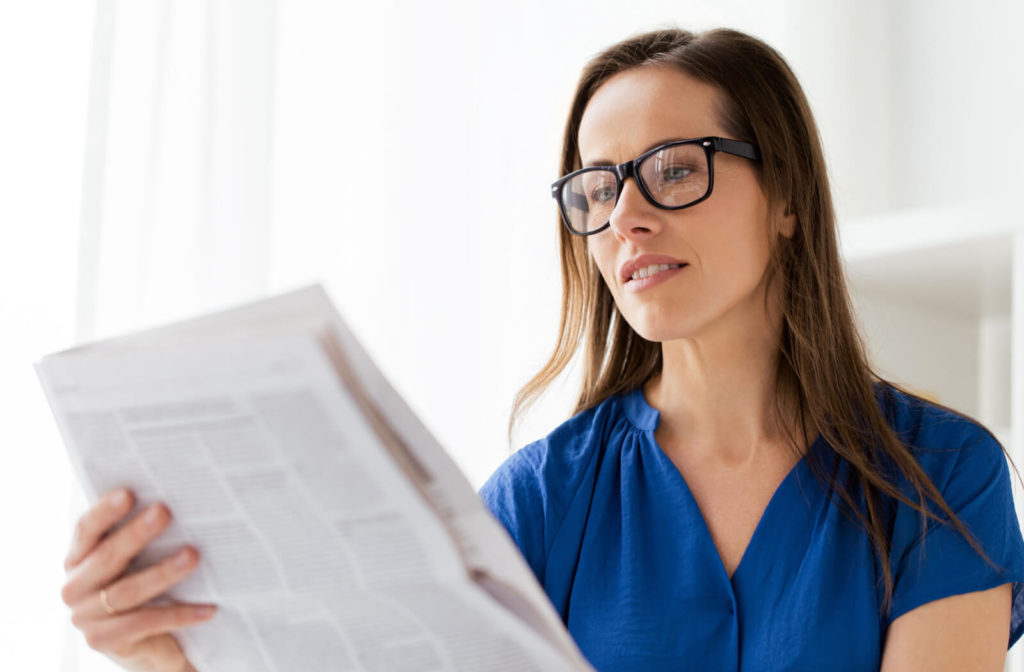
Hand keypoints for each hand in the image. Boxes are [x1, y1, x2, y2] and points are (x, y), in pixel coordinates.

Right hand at [61, 488, 216, 671]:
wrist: (147, 644)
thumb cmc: (145, 589)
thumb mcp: (138, 561)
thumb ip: (145, 536)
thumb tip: (180, 499)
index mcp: (79, 559)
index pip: (86, 530)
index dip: (104, 512)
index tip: (128, 493)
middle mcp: (75, 587)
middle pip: (107, 557)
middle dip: (136, 533)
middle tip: (164, 512)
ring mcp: (86, 617)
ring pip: (127, 591)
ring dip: (162, 572)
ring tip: (192, 556)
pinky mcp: (104, 641)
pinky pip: (145, 624)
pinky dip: (179, 614)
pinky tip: (208, 607)